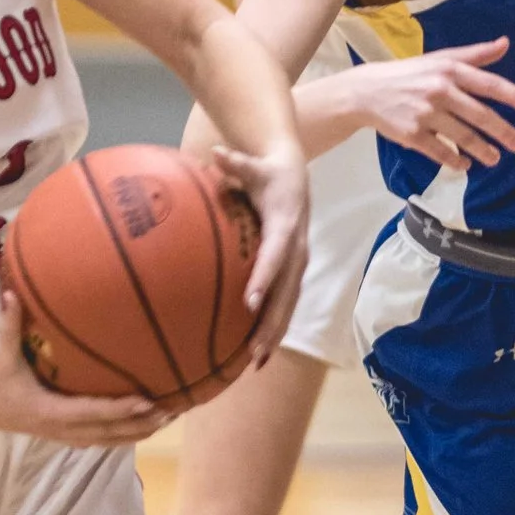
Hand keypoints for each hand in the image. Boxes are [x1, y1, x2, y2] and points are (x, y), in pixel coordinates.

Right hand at [0, 289, 178, 443]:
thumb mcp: (1, 354)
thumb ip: (8, 324)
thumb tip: (11, 293)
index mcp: (49, 411)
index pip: (92, 413)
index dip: (121, 409)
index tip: (149, 400)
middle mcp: (60, 429)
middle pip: (109, 433)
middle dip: (141, 423)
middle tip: (173, 409)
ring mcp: (63, 436)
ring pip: (109, 440)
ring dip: (138, 432)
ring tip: (168, 418)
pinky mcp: (64, 435)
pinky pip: (101, 439)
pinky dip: (124, 434)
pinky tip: (144, 425)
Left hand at [215, 139, 310, 362]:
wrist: (295, 175)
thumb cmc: (268, 172)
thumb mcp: (253, 165)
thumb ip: (235, 163)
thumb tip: (216, 152)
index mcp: (287, 226)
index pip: (276, 256)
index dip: (264, 278)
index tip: (248, 302)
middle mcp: (298, 250)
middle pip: (287, 292)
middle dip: (271, 322)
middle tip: (253, 350)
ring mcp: (298, 264)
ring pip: (288, 304)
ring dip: (274, 333)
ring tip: (256, 362)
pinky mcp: (293, 273)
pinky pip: (285, 303)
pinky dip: (274, 327)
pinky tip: (256, 353)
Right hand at [353, 38, 514, 172]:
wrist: (367, 91)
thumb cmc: (410, 74)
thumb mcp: (440, 59)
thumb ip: (474, 55)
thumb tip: (505, 43)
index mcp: (448, 69)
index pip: (488, 83)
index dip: (512, 95)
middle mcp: (439, 90)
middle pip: (479, 115)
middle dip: (502, 132)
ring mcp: (425, 114)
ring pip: (462, 137)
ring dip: (482, 150)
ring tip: (495, 159)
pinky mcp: (413, 134)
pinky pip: (441, 152)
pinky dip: (456, 160)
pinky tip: (465, 164)